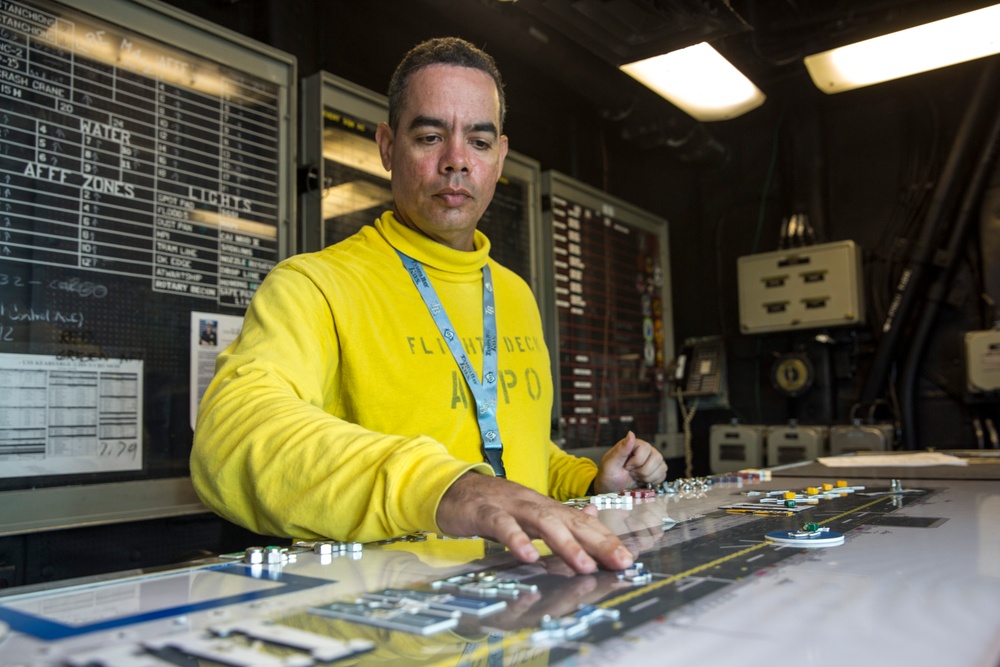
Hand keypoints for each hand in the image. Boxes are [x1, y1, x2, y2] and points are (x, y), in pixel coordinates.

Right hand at [436, 472, 634, 573]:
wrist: (452, 487)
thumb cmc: (492, 504)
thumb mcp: (529, 511)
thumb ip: (560, 517)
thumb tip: (594, 519)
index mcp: (545, 507)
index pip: (582, 523)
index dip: (605, 540)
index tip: (628, 559)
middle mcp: (533, 504)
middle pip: (570, 521)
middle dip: (598, 542)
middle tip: (620, 562)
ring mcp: (510, 506)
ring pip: (542, 522)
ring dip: (565, 544)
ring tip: (584, 565)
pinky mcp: (484, 511)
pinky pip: (502, 525)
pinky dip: (515, 539)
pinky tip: (527, 556)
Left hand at [593, 431, 666, 493]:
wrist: (612, 489)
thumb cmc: (609, 475)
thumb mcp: (610, 463)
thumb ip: (621, 449)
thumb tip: (631, 434)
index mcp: (633, 444)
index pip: (646, 448)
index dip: (636, 461)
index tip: (626, 466)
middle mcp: (645, 450)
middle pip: (656, 458)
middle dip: (642, 471)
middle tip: (631, 472)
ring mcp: (653, 460)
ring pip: (662, 467)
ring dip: (647, 477)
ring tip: (636, 476)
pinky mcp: (657, 470)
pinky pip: (663, 475)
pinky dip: (653, 481)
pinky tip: (642, 480)